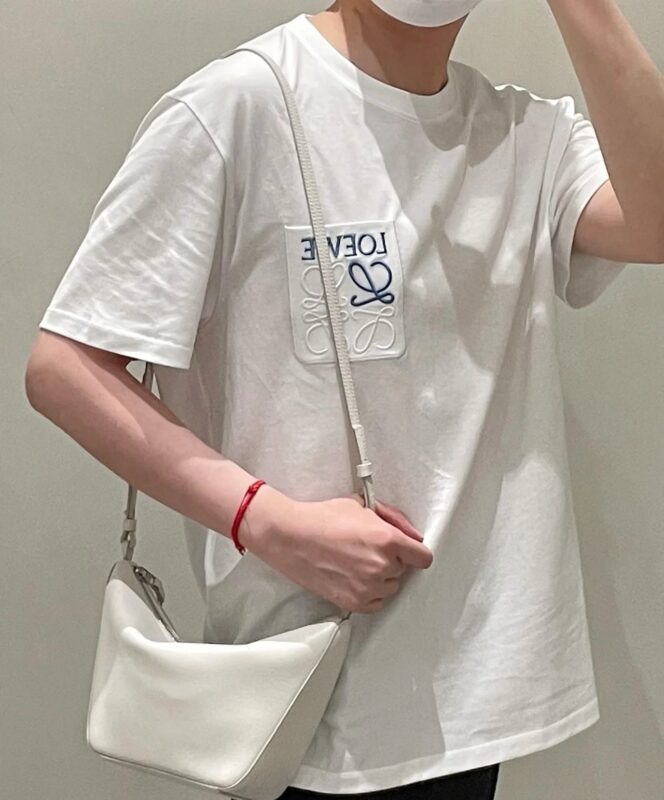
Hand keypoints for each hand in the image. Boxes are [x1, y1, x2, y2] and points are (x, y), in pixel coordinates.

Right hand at [243, 489, 432, 613]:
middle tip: (368, 550)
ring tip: (357, 563)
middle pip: (404, 571)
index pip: (423, 558)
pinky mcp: (354, 602)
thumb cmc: (322, 518)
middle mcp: (381, 566)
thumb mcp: (362, 506)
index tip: (407, 552)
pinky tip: (353, 578)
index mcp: (387, 540)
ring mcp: (368, 587)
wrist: (290, 537)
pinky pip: (376, 603)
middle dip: (391, 560)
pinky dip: (369, 593)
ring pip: (390, 587)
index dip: (415, 553)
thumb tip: (414, 537)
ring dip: (380, 578)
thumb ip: (394, 520)